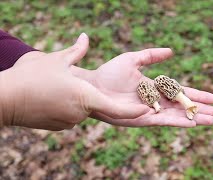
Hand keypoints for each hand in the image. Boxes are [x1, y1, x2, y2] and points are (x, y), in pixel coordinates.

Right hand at [0, 33, 147, 129]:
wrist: (4, 99)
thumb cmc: (31, 77)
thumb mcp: (57, 59)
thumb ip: (77, 51)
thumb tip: (85, 37)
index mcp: (85, 97)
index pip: (117, 109)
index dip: (134, 110)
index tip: (147, 110)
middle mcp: (81, 113)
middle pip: (95, 103)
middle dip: (90, 91)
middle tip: (72, 81)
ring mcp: (69, 122)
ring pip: (82, 108)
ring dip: (76, 97)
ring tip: (57, 85)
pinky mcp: (59, 126)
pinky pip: (70, 114)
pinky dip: (67, 105)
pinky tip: (52, 95)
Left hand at [75, 48, 212, 127]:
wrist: (93, 85)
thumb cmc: (110, 72)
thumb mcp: (133, 59)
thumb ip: (151, 55)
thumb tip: (171, 51)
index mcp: (156, 87)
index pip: (181, 92)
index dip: (198, 95)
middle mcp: (156, 101)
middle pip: (184, 106)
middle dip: (203, 110)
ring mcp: (151, 111)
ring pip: (178, 116)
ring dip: (196, 118)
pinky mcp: (143, 119)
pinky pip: (164, 121)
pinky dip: (179, 122)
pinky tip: (193, 123)